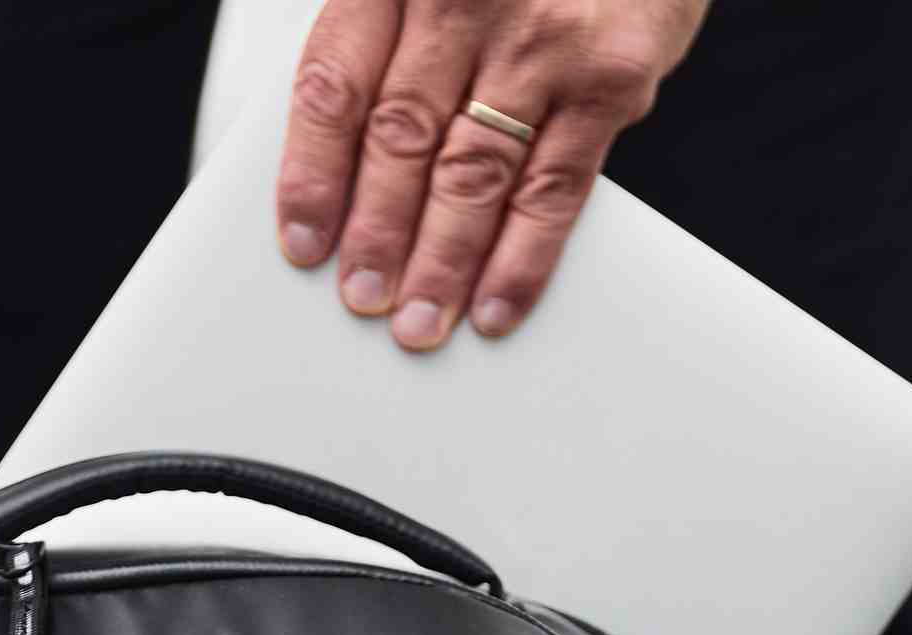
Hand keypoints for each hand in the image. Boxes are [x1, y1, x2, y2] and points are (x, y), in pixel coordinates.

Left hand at [276, 0, 708, 349]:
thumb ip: (394, 40)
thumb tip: (340, 163)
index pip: (337, 83)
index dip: (311, 173)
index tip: (302, 241)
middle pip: (401, 138)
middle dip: (376, 235)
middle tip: (361, 297)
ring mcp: (542, 36)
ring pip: (472, 174)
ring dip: (441, 263)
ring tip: (418, 321)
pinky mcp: (609, 73)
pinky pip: (553, 188)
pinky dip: (520, 260)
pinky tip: (495, 305)